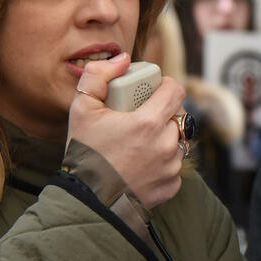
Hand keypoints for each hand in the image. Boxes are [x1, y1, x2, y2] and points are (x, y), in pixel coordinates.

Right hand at [66, 53, 185, 208]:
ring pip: (179, 140)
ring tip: (142, 141)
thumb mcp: (81, 108)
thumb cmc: (84, 154)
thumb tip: (122, 59)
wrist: (87, 201)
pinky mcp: (171, 186)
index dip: (165, 86)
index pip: (176, 91)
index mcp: (148, 122)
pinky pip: (175, 165)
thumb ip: (98, 75)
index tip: (154, 90)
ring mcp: (171, 167)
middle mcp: (166, 144)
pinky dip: (164, 162)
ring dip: (166, 137)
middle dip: (164, 112)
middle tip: (144, 115)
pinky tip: (144, 163)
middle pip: (178, 115)